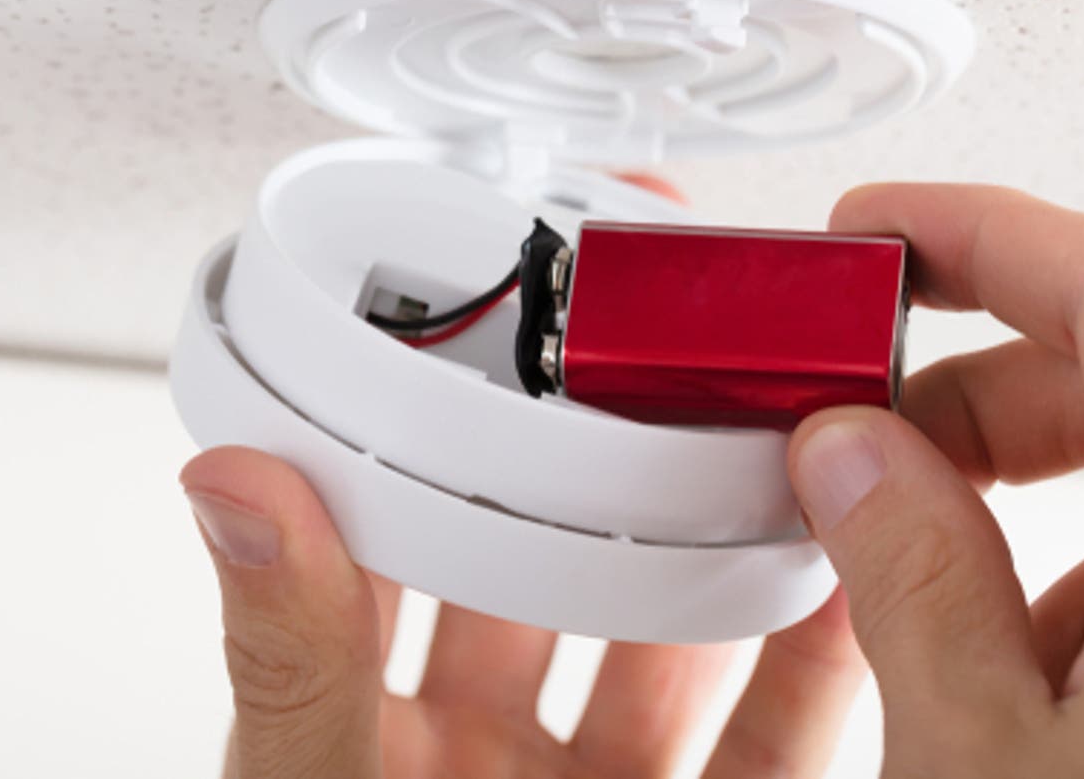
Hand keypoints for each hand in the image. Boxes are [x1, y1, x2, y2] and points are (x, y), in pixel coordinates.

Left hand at [180, 446, 866, 778]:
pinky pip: (770, 737)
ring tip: (782, 454)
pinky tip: (850, 588)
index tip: (513, 345)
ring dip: (733, 554)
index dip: (460, 441)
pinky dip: (813, 662)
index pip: (423, 541)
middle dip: (627, 484)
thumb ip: (293, 664)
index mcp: (384, 728)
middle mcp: (496, 756)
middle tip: (682, 381)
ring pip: (685, 645)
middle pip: (574, 580)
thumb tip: (233, 488)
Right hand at [790, 184, 1083, 776]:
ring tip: (911, 562)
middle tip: (855, 415)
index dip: (977, 231)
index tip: (877, 234)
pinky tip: (1009, 664)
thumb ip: (910, 578)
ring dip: (1012, 483)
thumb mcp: (983, 755)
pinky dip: (1076, 570)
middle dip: (969, 380)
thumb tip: (853, 458)